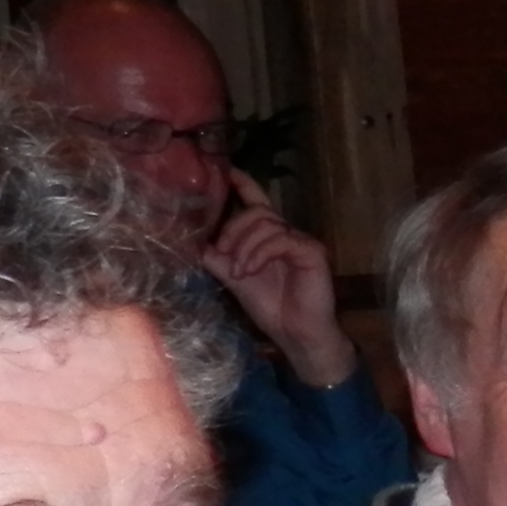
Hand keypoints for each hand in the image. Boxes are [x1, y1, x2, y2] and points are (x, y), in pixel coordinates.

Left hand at [203, 172, 360, 389]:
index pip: (258, 203)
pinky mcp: (312, 251)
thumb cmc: (271, 308)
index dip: (245, 185)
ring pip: (266, 223)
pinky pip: (280, 239)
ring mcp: (301, 241)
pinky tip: (250, 270)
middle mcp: (287, 234)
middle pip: (256, 212)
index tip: (228, 171)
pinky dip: (260, 253)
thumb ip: (218, 258)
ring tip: (239, 272)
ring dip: (244, 246)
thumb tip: (194, 241)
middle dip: (233, 231)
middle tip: (224, 255)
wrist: (296, 335)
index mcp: (270, 238)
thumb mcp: (234, 278)